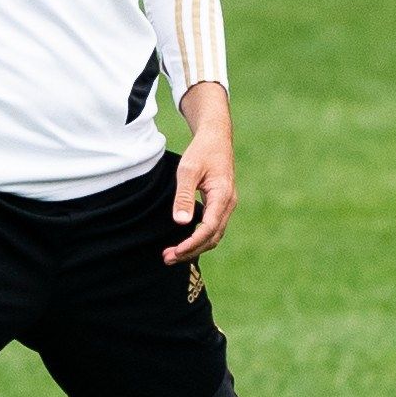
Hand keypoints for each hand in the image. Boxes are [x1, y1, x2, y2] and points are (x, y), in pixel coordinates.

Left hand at [165, 83, 235, 263]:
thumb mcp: (188, 170)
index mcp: (223, 196)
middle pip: (212, 237)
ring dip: (194, 247)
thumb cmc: (202, 151)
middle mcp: (228, 204)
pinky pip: (212, 228)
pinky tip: (183, 241)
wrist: (216, 137)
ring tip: (172, 254)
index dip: (192, 243)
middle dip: (191, 251)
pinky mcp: (221, 205)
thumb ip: (184, 196)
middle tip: (167, 258)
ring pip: (213, 235)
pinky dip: (199, 238)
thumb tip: (180, 222)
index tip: (175, 252)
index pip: (209, 228)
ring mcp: (226, 205)